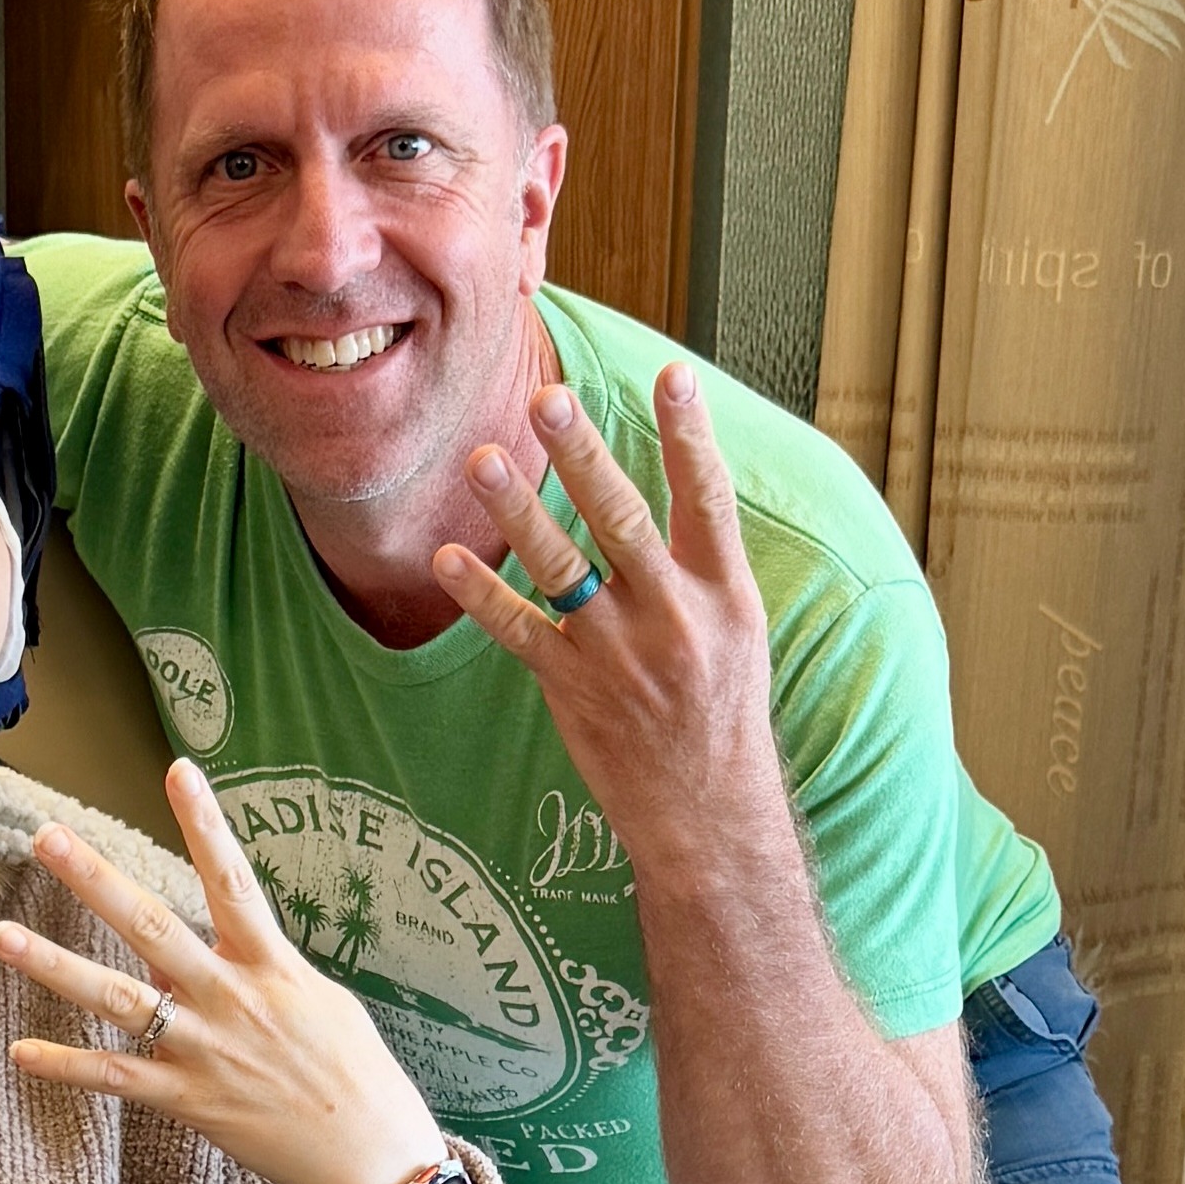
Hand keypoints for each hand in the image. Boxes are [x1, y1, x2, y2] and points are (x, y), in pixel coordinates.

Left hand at [0, 760, 450, 1183]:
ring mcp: (206, 1050)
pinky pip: (116, 1078)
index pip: (233, 880)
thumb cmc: (351, 1070)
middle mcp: (232, 999)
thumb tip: (176, 954)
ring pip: (119, 1000)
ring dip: (56, 967)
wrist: (370, 1157)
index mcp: (272, 965)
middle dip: (96, 880)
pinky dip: (67, 1066)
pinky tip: (20, 1054)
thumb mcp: (313, 1000)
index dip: (207, 825)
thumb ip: (246, 968)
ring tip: (2, 936)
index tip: (178, 771)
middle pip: (153, 927)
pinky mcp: (190, 1101)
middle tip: (46, 836)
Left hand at [430, 363, 790, 868]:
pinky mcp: (571, 687)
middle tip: (547, 397)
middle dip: (584, 456)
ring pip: (561, 569)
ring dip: (518, 511)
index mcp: (722, 590)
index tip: (673, 374)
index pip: (707, 497)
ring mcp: (617, 653)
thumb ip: (703, 550)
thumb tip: (684, 463)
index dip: (691, 435)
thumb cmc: (720, 701)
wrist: (706, 809)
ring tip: (480, 459)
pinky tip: (447, 558)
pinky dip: (480, 595)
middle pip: (623, 519)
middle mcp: (672, 615)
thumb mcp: (737, 621)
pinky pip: (517, 633)